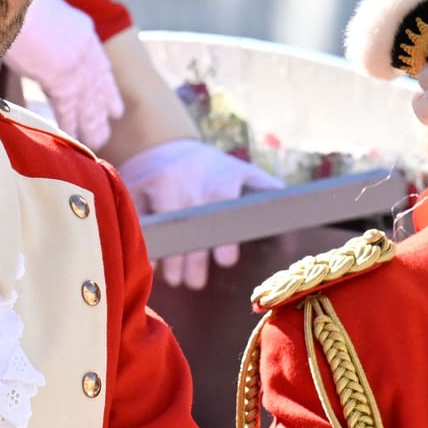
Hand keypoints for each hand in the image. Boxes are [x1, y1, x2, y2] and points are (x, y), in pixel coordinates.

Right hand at [2, 0, 122, 146]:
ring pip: (88, 101)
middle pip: (97, 86)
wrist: (16, 2)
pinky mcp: (62, 79)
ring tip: (96, 140)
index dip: (106, 85)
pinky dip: (70, 124)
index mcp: (83, 30)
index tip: (112, 102)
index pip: (100, 64)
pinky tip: (74, 137)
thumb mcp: (44, 15)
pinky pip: (68, 108)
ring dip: (91, 123)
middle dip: (102, 108)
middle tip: (107, 127)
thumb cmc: (18, 5)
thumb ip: (45, 36)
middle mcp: (86, 49)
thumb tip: (36, 49)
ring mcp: (76, 65)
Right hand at [119, 139, 282, 290]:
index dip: (224, 239)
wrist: (164, 144)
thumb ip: (267, 194)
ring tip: (175, 278)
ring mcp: (159, 184)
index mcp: (220, 180)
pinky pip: (140, 223)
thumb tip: (292, 228)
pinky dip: (146, 245)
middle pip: (191, 230)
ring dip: (169, 261)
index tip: (225, 261)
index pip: (224, 212)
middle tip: (194, 283)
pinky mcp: (135, 189)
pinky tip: (153, 263)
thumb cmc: (211, 170)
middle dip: (192, 261)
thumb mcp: (242, 173)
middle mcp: (190, 181)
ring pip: (164, 230)